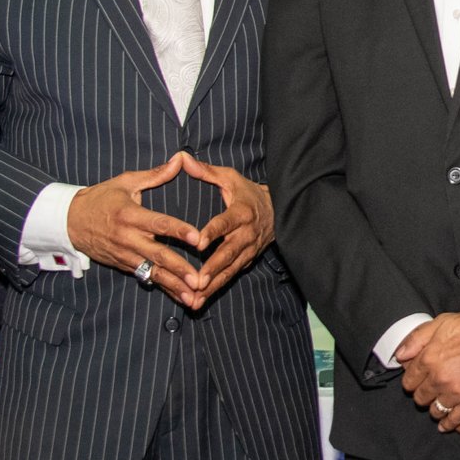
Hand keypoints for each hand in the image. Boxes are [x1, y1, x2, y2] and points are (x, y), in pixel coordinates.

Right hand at [65, 154, 206, 291]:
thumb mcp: (125, 182)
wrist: (69, 221)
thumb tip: (180, 160)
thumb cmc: (100, 198)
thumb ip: (155, 175)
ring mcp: (125, 255)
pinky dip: (164, 288)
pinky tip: (181, 298)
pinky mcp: (124, 265)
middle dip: (179, 269)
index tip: (198, 238)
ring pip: (153, 272)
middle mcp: (128, 238)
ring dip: (174, 286)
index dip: (179, 231)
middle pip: (158, 255)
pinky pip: (147, 278)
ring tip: (194, 298)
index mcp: (130, 215)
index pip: (159, 223)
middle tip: (199, 280)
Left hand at [180, 152, 274, 306]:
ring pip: (229, 270)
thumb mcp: (229, 178)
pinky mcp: (247, 261)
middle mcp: (246, 234)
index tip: (199, 242)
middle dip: (212, 268)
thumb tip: (182, 158)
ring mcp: (248, 250)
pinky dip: (216, 289)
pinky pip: (231, 276)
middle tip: (197, 281)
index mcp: (241, 212)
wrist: (278, 210)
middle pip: (229, 254)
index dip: (213, 232)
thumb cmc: (247, 192)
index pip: (225, 223)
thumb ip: (205, 171)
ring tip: (196, 299)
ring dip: (213, 286)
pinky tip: (200, 301)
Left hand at [400, 309, 459, 431]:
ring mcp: (456, 392)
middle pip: (420, 397)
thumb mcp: (442, 322)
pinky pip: (454, 420)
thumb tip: (400, 356)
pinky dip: (449, 424)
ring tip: (438, 406)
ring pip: (435, 410)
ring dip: (434, 409)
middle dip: (422, 395)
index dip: (411, 381)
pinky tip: (446, 424)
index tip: (416, 382)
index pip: (409, 380)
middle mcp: (439, 378)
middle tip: (428, 393)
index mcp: (429, 358)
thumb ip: (416, 338)